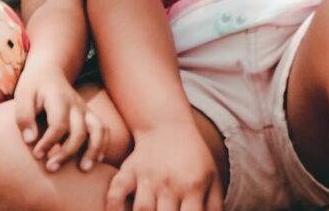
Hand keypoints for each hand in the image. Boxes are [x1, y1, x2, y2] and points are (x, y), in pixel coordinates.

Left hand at [13, 67, 107, 172]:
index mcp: (58, 97)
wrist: (50, 71)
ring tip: (83, 169)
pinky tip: (95, 160)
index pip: (59, 123)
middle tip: (51, 167)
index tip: (37, 154)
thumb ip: (24, 117)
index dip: (49, 142)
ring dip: (93, 150)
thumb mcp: (22, 96)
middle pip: (79, 131)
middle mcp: (76, 104)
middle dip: (67, 152)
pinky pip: (103, 130)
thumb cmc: (33, 87)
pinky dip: (102, 145)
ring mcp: (85, 109)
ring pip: (98, 130)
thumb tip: (30, 141)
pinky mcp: (89, 115)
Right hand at [106, 124, 221, 210]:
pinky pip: (116, 193)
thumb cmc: (193, 159)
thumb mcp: (212, 178)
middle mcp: (169, 182)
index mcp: (193, 185)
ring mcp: (146, 176)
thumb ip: (214, 207)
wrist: (168, 126)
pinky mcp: (128, 170)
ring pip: (141, 210)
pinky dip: (113, 208)